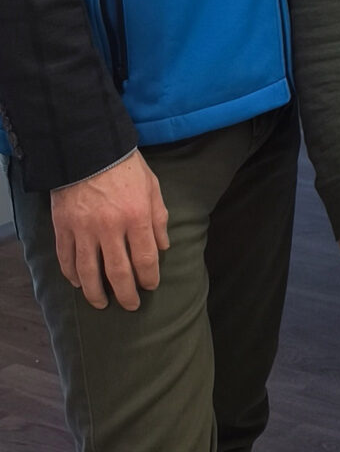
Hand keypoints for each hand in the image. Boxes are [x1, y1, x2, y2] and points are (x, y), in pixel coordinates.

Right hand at [51, 152, 169, 310]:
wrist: (88, 146)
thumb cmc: (125, 165)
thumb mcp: (152, 186)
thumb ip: (159, 218)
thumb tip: (164, 247)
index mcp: (136, 216)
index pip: (146, 260)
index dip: (149, 278)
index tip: (150, 286)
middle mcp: (110, 228)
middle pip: (119, 273)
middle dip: (127, 294)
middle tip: (131, 305)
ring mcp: (84, 229)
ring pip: (89, 272)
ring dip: (96, 293)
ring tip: (102, 303)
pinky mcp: (63, 226)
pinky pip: (66, 258)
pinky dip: (71, 275)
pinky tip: (78, 283)